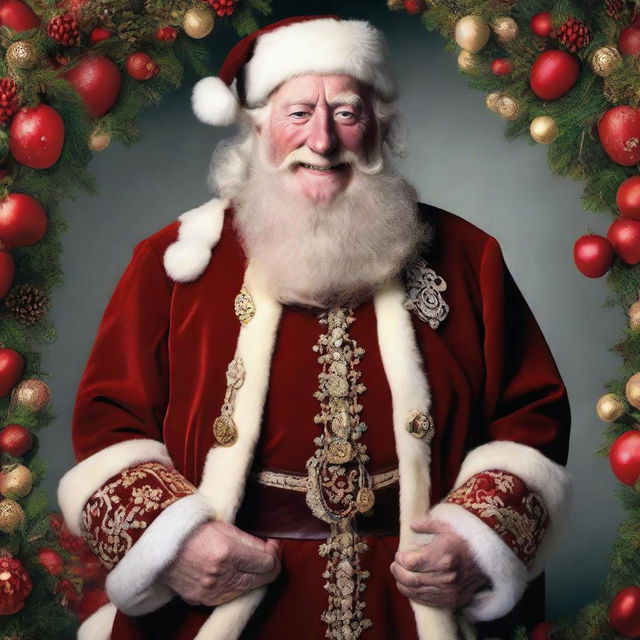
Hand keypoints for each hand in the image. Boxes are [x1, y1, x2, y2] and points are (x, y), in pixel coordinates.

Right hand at [161, 521, 280, 606]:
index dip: (274, 553)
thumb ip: (250, 541)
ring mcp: (211, 591)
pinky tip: (230, 572)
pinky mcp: (202, 599)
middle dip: (268, 566)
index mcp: (228, 552)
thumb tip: (269, 550)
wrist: (160, 544)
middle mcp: (220, 575)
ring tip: (244, 561)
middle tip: (265, 553)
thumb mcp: (225, 526)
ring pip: (247, 590)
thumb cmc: (193, 529)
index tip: (271, 545)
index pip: (268, 563)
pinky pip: (229, 596)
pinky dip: (234, 585)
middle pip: (262, 579)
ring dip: (251, 576)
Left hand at [390, 519, 488, 608]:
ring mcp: (449, 591)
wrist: (488, 561)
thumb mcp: (447, 526)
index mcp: (443, 556)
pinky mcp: (452, 601)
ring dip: (403, 585)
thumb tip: (412, 526)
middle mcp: (446, 577)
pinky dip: (414, 595)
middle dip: (398, 573)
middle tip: (394, 566)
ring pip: (417, 592)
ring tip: (399, 576)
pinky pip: (427, 601)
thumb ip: (428, 525)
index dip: (400, 559)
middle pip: (412, 579)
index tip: (399, 553)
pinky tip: (410, 587)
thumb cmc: (465, 541)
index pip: (412, 563)